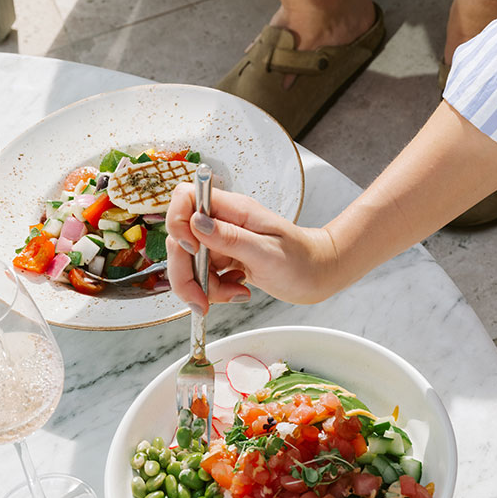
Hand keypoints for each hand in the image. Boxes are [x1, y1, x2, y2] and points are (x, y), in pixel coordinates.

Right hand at [165, 185, 338, 312]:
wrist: (319, 273)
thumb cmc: (302, 260)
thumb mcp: (266, 252)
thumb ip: (229, 238)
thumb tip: (195, 223)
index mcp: (233, 209)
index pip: (186, 197)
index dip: (177, 222)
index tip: (190, 250)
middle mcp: (223, 222)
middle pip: (180, 239)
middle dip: (185, 273)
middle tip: (201, 300)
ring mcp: (222, 241)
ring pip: (189, 262)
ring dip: (203, 287)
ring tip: (234, 294)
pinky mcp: (224, 258)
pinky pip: (204, 275)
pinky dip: (215, 291)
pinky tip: (238, 292)